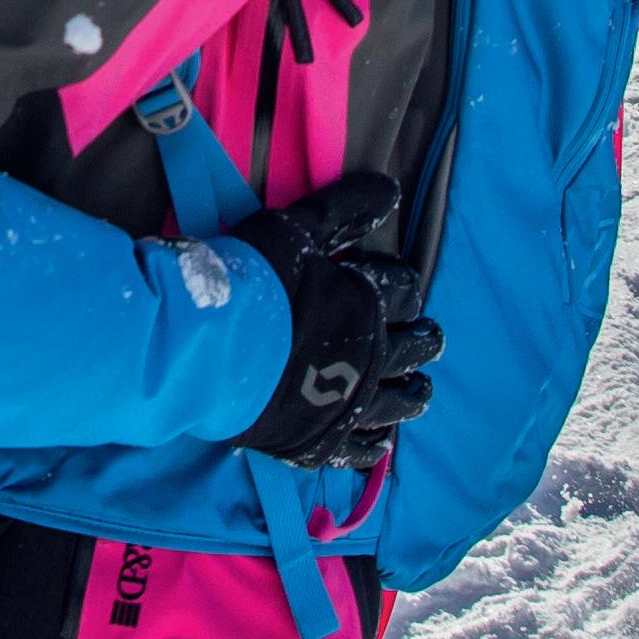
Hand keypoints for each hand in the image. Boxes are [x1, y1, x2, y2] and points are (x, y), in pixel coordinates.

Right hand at [220, 172, 442, 470]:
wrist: (212, 349)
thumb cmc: (253, 282)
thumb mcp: (295, 230)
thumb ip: (342, 210)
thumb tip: (390, 189)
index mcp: (368, 303)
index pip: (402, 290)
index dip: (401, 285)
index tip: (398, 285)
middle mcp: (372, 356)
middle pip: (414, 347)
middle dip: (423, 340)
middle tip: (426, 337)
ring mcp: (351, 404)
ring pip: (400, 402)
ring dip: (413, 393)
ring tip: (419, 389)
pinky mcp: (322, 440)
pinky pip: (359, 449)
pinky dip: (373, 445)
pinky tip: (380, 443)